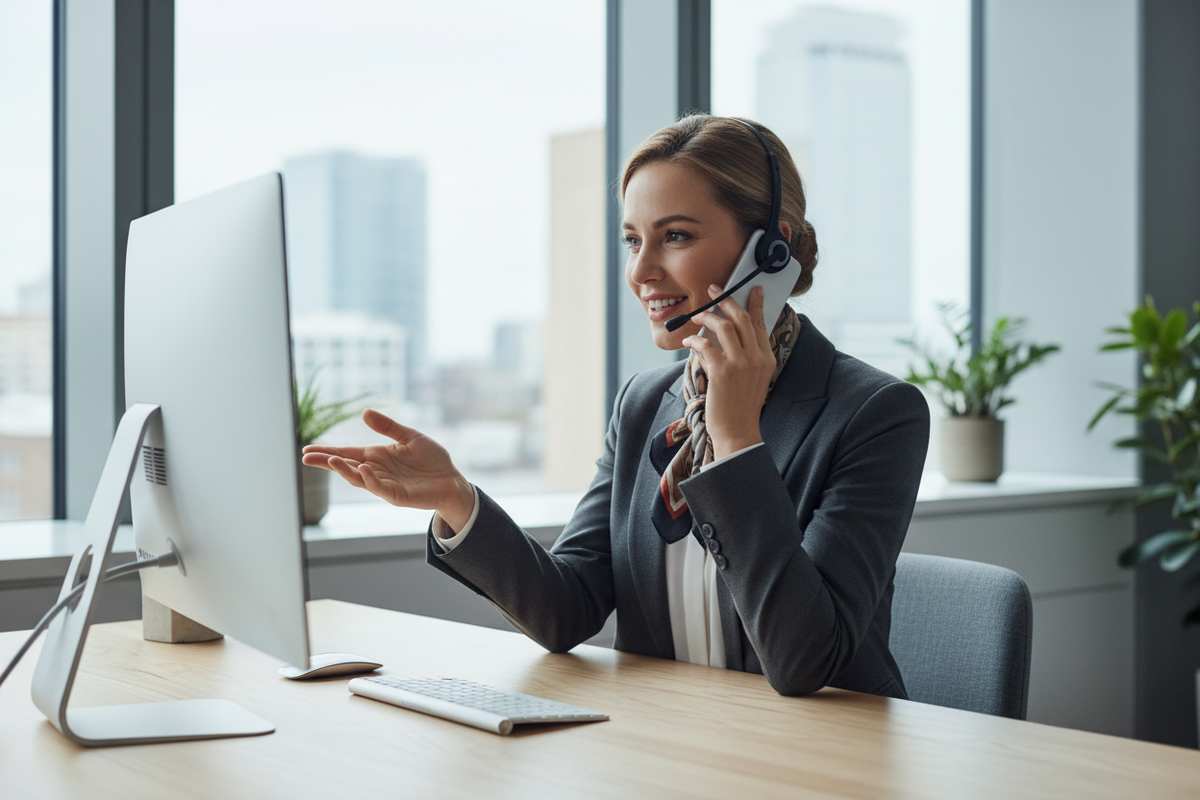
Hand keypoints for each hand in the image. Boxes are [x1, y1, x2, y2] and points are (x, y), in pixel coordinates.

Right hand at [301, 409, 474, 531]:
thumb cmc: (431, 459)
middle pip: (346, 467)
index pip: (346, 453)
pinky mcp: (397, 496)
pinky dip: (370, 480)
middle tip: (306, 457)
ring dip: (344, 471)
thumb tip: (364, 412)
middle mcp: (376, 471)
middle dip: (326, 462)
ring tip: (331, 460)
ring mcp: (385, 484)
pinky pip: (380, 488)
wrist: (451, 479)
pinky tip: (363, 469)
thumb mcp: (409, 436)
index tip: (306, 450)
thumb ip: (388, 427)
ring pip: (359, 479)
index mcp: (376, 456)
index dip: (326, 452)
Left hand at [681, 285, 775, 459]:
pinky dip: (694, 339)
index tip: (753, 289)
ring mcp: (740, 365)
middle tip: (714, 290)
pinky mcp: (721, 372)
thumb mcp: (755, 379)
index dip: (756, 304)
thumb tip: (731, 333)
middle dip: (727, 300)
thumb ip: (749, 357)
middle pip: (742, 318)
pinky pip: (705, 344)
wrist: (738, 432)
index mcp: (767, 358)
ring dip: (707, 316)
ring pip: (723, 326)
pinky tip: (687, 341)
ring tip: (696, 315)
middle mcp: (756, 358)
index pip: (761, 323)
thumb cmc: (742, 406)